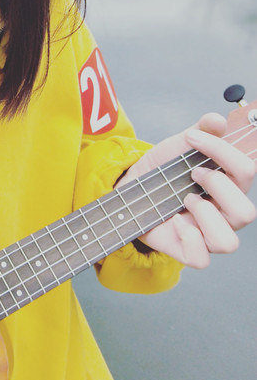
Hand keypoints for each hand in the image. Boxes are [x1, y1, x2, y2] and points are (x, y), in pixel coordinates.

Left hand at [120, 113, 255, 267]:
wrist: (132, 185)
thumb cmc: (164, 168)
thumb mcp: (180, 145)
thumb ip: (202, 130)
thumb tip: (216, 120)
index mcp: (230, 186)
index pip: (246, 170)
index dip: (221, 151)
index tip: (191, 138)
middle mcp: (224, 214)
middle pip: (246, 213)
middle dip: (217, 187)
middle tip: (192, 173)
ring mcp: (206, 234)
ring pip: (228, 243)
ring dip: (204, 215)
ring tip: (185, 199)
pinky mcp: (186, 249)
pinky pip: (200, 259)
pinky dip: (187, 238)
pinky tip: (174, 219)